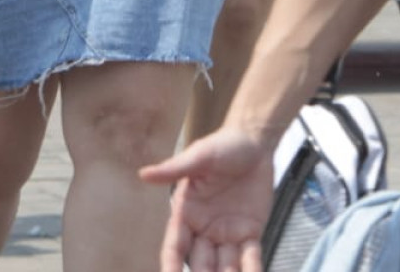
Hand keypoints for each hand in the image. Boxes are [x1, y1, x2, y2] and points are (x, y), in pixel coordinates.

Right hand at [139, 126, 274, 271]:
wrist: (255, 141)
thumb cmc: (223, 145)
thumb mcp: (199, 157)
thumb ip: (174, 169)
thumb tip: (144, 174)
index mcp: (187, 213)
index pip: (175, 247)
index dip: (172, 266)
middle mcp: (205, 228)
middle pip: (200, 264)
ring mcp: (228, 233)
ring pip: (225, 266)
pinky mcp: (251, 232)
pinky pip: (251, 256)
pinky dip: (253, 269)